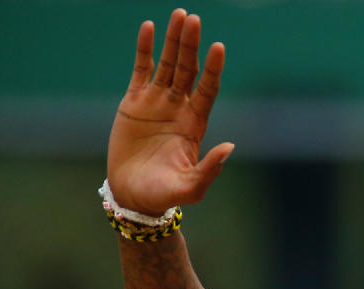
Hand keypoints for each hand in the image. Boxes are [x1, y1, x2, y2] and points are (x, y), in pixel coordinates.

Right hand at [107, 9, 233, 216]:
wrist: (133, 195)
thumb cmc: (164, 194)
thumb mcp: (191, 187)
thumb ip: (210, 169)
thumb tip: (230, 147)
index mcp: (195, 124)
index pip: (208, 89)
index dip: (212, 68)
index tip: (218, 47)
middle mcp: (179, 108)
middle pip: (188, 69)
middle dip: (191, 44)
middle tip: (194, 18)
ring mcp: (157, 102)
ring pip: (168, 63)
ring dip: (173, 40)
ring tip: (180, 15)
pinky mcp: (134, 102)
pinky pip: (141, 69)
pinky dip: (144, 48)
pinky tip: (148, 27)